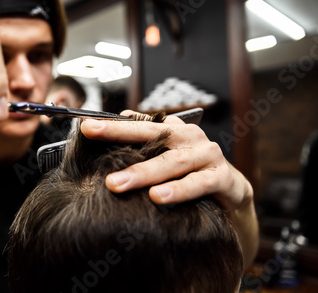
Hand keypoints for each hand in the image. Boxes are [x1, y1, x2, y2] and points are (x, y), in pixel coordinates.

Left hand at [81, 110, 258, 265]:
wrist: (231, 192)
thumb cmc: (190, 172)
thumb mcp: (166, 158)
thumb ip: (144, 145)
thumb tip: (116, 120)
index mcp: (173, 130)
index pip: (139, 123)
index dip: (113, 124)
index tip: (86, 126)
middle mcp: (190, 138)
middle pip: (152, 134)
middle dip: (120, 134)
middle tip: (92, 135)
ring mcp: (207, 156)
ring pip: (171, 162)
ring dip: (143, 173)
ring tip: (116, 183)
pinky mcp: (222, 178)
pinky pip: (198, 184)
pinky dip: (177, 190)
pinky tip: (157, 197)